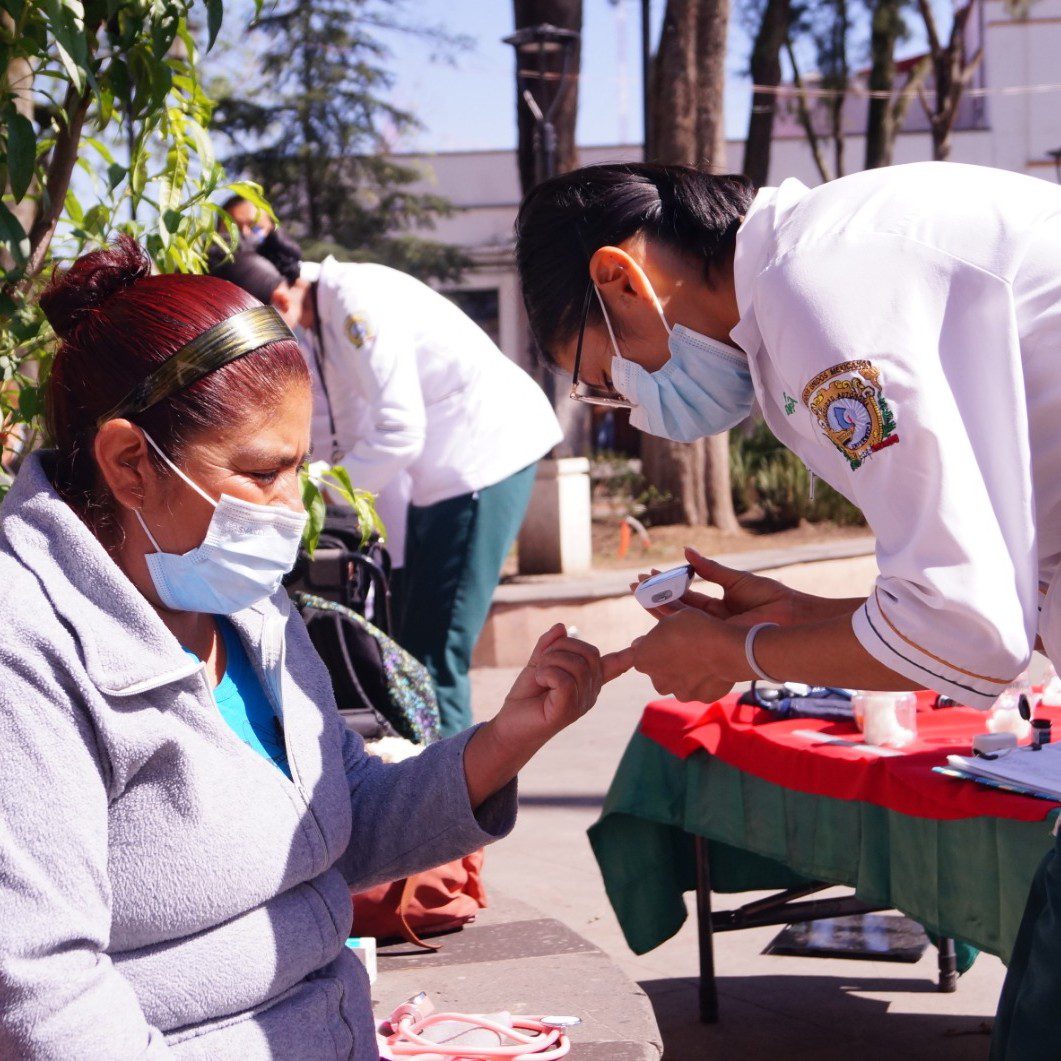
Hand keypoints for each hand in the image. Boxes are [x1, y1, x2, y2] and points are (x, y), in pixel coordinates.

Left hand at [496, 624, 634, 742]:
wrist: (510, 725)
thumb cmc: (527, 696)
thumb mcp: (538, 663)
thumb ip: (550, 645)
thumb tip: (562, 626)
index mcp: (588, 679)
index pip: (612, 665)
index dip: (627, 656)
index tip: (640, 648)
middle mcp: (590, 691)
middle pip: (588, 652)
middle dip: (560, 648)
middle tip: (543, 664)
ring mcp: (582, 702)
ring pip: (575, 664)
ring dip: (549, 662)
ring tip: (540, 676)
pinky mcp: (568, 710)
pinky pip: (563, 679)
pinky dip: (546, 673)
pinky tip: (540, 683)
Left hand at [631, 608, 749, 703]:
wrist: (727, 648)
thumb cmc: (695, 628)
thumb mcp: (669, 620)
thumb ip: (653, 635)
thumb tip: (639, 644)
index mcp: (643, 660)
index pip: (636, 657)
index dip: (647, 649)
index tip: (659, 642)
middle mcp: (658, 681)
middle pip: (659, 672)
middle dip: (667, 662)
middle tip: (684, 647)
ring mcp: (680, 693)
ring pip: (679, 682)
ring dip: (686, 673)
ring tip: (702, 656)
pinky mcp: (701, 698)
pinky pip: (700, 687)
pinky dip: (705, 679)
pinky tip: (714, 666)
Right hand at [633, 547, 804, 626]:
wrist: (790, 616)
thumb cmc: (771, 597)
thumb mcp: (735, 580)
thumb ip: (710, 569)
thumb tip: (687, 552)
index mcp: (719, 607)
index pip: (687, 597)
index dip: (668, 586)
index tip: (649, 575)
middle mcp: (711, 621)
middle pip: (677, 608)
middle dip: (655, 596)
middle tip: (635, 584)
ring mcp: (711, 631)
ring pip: (678, 619)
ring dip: (656, 605)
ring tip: (638, 591)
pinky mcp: (714, 638)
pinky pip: (689, 627)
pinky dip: (671, 618)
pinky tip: (655, 608)